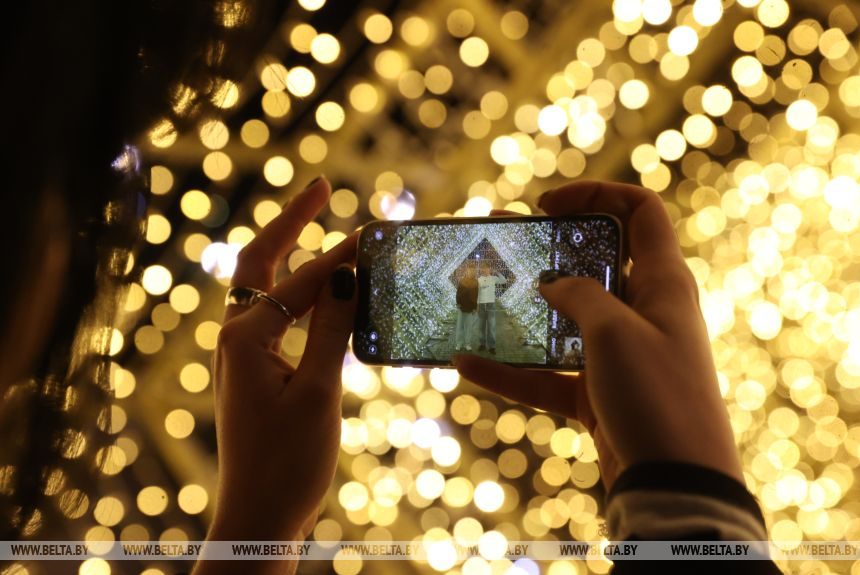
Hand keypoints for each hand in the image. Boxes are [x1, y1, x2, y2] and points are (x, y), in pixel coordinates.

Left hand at [196, 177, 355, 573]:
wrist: (260, 518)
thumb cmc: (287, 461)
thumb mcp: (318, 391)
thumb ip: (331, 328)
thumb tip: (348, 273)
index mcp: (245, 337)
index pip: (301, 280)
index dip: (341, 255)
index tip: (374, 230)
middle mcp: (236, 337)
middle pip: (260, 263)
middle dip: (289, 223)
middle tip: (319, 187)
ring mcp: (243, 355)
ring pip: (266, 288)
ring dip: (292, 255)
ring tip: (320, 225)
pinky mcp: (256, 372)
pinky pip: (276, 316)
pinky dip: (299, 293)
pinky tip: (323, 291)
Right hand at [455, 181, 742, 489]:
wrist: (677, 486)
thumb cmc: (657, 395)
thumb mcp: (615, 332)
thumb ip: (579, 297)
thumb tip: (553, 284)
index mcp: (662, 282)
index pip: (639, 213)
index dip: (597, 195)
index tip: (547, 205)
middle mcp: (643, 312)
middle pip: (592, 264)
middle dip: (545, 250)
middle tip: (500, 240)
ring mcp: (620, 355)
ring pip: (564, 320)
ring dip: (521, 310)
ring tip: (474, 294)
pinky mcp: (599, 394)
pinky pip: (549, 374)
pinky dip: (512, 371)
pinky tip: (468, 364)